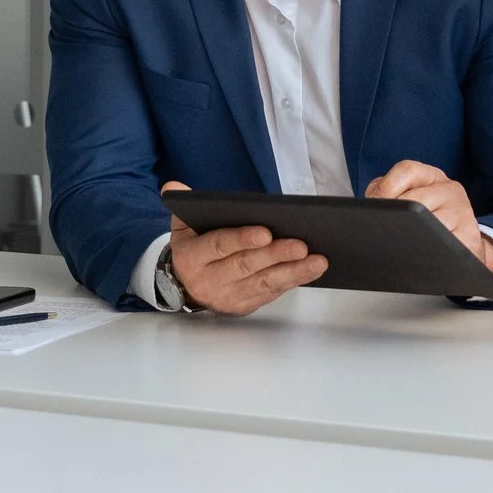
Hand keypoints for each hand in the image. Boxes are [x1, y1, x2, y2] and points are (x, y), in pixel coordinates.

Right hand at [159, 180, 325, 314]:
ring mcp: (227, 297)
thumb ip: (184, 205)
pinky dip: (292, 282)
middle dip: (275, 255)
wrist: (184, 286)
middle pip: (245, 267)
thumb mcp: (182, 226)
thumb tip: (175, 186)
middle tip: (301, 245)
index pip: (218, 247)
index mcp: (191, 258)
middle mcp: (208, 281)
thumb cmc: (193, 248)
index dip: (241, 239)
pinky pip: (270, 293)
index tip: (266, 232)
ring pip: (263, 283)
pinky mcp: (244, 306)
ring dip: (293, 272)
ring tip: (317, 261)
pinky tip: (310, 270)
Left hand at [364, 159, 492, 277]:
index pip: (406, 170)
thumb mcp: (409, 199)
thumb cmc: (429, 221)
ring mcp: (463, 212)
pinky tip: (420, 256)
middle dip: (394, 219)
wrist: (465, 245)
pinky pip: (445, 246)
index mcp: (432, 176)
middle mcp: (450, 189)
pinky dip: (430, 252)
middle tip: (382, 233)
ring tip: (400, 246)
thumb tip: (369, 204)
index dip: (385, 189)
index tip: (373, 207)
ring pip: (430, 224)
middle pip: (414, 200)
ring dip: (411, 238)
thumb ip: (386, 194)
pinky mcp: (470, 237)